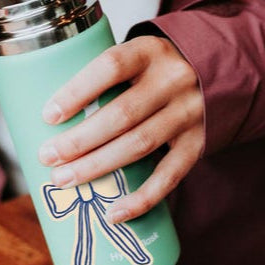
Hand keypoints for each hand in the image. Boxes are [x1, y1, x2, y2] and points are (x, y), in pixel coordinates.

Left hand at [38, 35, 204, 223]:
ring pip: (139, 144)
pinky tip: (114, 213)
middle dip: (80, 140)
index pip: (111, 67)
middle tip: (48, 156)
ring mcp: (189, 112)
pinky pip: (169, 176)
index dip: (78, 91)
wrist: (216, 70)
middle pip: (122, 114)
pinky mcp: (198, 143)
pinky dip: (141, 198)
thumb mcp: (136, 55)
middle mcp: (173, 80)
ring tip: (65, 179)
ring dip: (98, 166)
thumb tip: (53, 114)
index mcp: (150, 51)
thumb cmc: (155, 68)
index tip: (49, 115)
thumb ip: (105, 76)